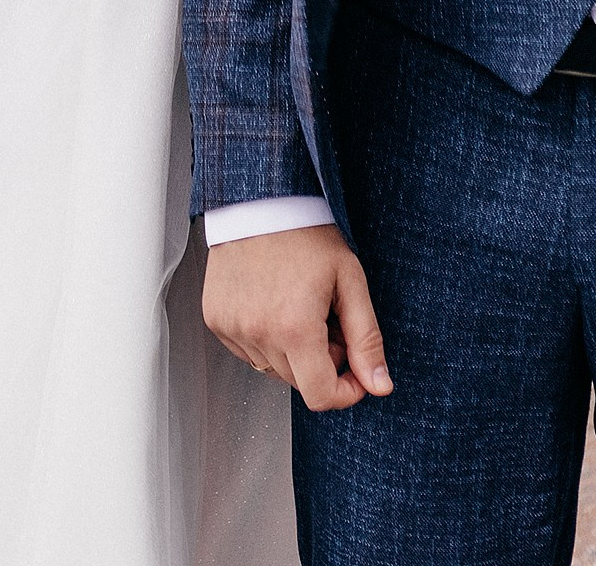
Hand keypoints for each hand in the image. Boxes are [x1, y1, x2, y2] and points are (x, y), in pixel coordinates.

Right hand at [204, 225, 392, 411]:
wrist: (262, 199)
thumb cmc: (307, 234)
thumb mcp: (349, 281)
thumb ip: (366, 339)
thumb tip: (379, 386)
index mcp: (294, 327)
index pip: (321, 396)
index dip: (345, 391)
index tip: (354, 370)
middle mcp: (258, 333)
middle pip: (299, 382)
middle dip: (321, 362)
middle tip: (326, 318)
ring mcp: (233, 327)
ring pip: (272, 368)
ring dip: (291, 351)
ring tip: (298, 306)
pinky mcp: (216, 319)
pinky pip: (247, 351)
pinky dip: (264, 338)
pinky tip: (271, 303)